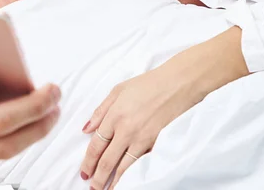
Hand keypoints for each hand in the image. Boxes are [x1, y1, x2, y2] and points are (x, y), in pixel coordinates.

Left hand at [80, 26, 248, 189]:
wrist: (178, 83)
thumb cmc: (149, 84)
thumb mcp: (118, 90)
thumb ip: (100, 111)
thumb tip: (86, 129)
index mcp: (114, 115)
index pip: (96, 145)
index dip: (89, 161)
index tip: (85, 172)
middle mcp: (125, 130)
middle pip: (107, 160)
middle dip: (98, 177)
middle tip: (93, 188)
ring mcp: (142, 138)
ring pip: (124, 167)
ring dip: (114, 182)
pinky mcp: (157, 143)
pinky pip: (142, 164)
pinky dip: (134, 175)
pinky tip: (129, 182)